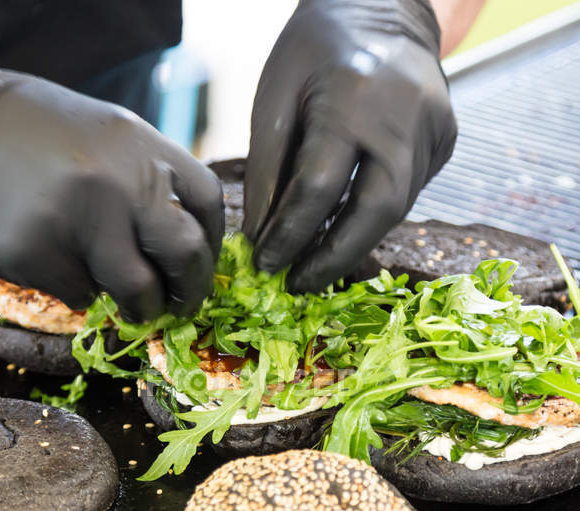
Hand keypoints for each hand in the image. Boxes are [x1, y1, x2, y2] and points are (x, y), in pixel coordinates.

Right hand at [0, 65, 223, 319]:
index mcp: (141, 146)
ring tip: (132, 306)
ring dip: (140, 308)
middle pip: (186, 253)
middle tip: (181, 307)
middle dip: (190, 292)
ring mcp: (79, 217)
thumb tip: (186, 242)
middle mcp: (119, 180)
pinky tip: (63, 271)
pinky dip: (81, 294)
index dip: (213, 243)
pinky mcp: (38, 253)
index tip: (202, 266)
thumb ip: (147, 180)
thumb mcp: (104, 138)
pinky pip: (81, 295)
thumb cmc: (32, 137)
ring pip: (138, 289)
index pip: (208, 201)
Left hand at [244, 0, 456, 292]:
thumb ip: (267, 171)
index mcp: (353, 97)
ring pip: (396, 208)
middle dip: (334, 257)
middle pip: (376, 211)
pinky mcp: (447, 138)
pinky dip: (372, 217)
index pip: (318, 188)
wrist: (383, 8)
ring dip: (353, 242)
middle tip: (300, 284)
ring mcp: (436, 128)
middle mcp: (405, 115)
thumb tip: (261, 236)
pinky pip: (409, 192)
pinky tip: (344, 228)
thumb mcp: (275, 99)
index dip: (289, 235)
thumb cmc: (315, 50)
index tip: (266, 264)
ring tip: (315, 262)